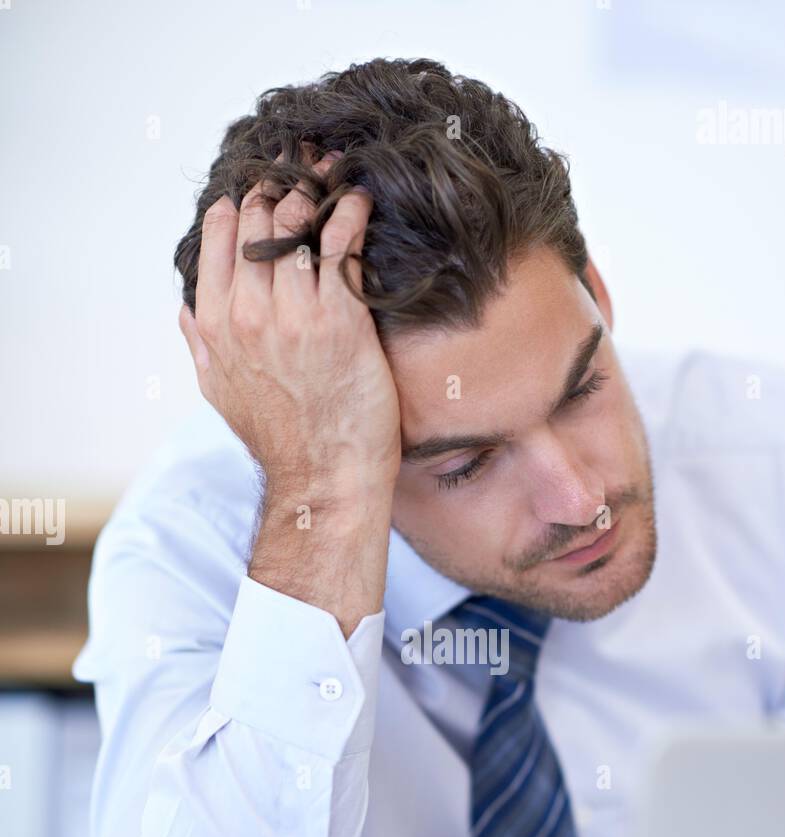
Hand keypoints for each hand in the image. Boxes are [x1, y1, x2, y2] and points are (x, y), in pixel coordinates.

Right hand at [178, 151, 401, 510]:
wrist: (324, 477)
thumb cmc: (279, 440)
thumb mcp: (220, 393)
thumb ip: (199, 343)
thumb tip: (184, 308)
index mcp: (215, 322)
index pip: (221, 235)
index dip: (244, 203)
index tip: (263, 188)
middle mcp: (249, 312)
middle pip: (261, 220)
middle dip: (281, 186)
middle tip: (304, 169)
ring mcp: (294, 313)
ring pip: (298, 224)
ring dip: (316, 191)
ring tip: (331, 177)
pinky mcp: (340, 319)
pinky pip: (342, 244)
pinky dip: (351, 213)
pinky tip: (360, 200)